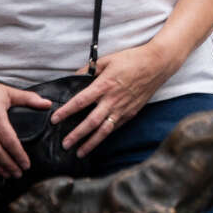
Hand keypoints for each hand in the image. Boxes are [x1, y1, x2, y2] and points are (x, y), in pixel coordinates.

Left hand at [53, 42, 178, 157]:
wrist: (157, 64)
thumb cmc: (132, 59)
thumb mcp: (107, 59)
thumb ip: (89, 70)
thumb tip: (74, 78)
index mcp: (105, 85)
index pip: (81, 101)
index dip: (66, 111)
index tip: (54, 119)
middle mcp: (113, 99)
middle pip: (91, 121)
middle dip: (77, 134)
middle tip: (64, 144)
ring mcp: (124, 108)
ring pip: (104, 130)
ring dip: (91, 143)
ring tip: (79, 152)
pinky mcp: (132, 112)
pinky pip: (116, 127)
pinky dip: (105, 136)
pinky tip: (97, 141)